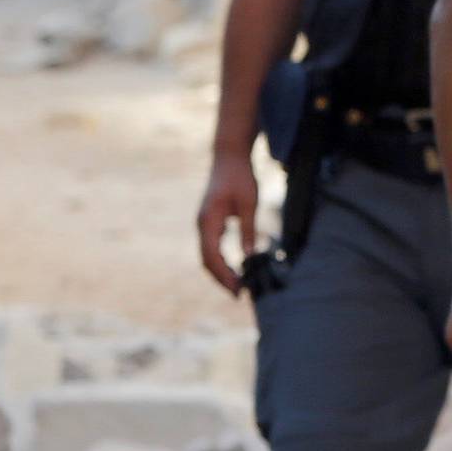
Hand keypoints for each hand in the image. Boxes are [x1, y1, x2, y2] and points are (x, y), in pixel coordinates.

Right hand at [197, 153, 258, 295]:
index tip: (238, 289)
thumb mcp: (249, 202)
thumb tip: (249, 255)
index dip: (224, 275)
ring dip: (219, 271)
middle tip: (238, 294)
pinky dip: (219, 261)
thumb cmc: (240, 176)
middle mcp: (202, 224)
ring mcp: (204, 223)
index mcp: (209, 220)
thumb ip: (247, 229)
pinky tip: (232, 268)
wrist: (229, 156)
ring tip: (236, 285)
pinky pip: (210, 247)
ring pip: (206, 255)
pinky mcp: (209, 221)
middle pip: (206, 260)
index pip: (212, 256)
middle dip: (221, 278)